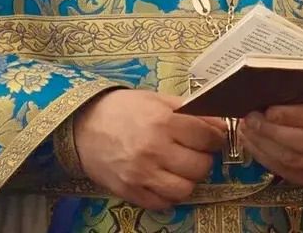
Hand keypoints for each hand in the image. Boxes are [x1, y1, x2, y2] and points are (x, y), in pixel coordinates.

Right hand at [73, 89, 226, 210]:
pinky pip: (162, 203)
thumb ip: (189, 110)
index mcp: (163, 120)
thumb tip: (220, 123)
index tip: (213, 138)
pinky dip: (168, 195)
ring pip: (185, 190)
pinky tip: (163, 180)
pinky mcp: (130, 191)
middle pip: (200, 166)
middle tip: (196, 152)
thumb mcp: (156, 99)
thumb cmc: (123, 108)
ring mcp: (141, 173)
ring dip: (188, 180)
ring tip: (180, 169)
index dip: (216, 138)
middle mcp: (154, 149)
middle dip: (204, 159)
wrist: (82, 124)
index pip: (208, 137)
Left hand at [238, 93, 302, 186]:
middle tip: (250, 118)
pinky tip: (251, 143)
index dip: (289, 115)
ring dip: (263, 145)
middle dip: (270, 130)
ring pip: (290, 159)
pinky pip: (284, 171)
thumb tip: (270, 88)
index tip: (267, 109)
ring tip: (246, 129)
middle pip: (301, 142)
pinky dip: (264, 157)